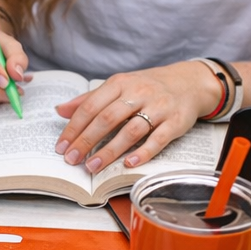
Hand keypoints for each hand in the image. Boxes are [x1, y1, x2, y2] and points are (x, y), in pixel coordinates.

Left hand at [54, 60, 220, 172]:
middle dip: (86, 141)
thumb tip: (60, 110)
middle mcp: (139, 93)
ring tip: (93, 167)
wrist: (190, 82)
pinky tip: (128, 164)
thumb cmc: (147, 87)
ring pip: (131, 130)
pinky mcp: (176, 122)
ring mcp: (159, 107)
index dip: (74, 128)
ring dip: (110, 151)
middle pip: (107, 119)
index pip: (91, 106)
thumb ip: (89, 99)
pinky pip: (158, 139)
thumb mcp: (118, 86)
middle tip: (72, 160)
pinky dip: (143, 152)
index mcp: (120, 83)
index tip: (61, 147)